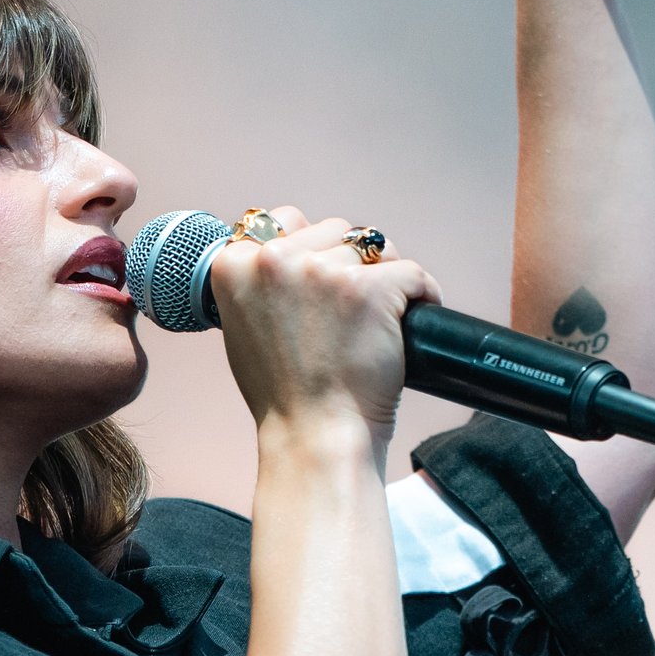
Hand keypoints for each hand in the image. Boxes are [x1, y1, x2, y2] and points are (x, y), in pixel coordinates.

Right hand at [206, 210, 440, 448]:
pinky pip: (411, 273)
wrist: (314, 436)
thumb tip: (291, 253)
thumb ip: (259, 284)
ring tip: (383, 316)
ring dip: (385, 275)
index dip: (309, 245)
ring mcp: (321, 271)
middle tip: (353, 308)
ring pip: (374, 245)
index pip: (282, 219)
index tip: (322, 274)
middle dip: (349, 260)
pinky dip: (421, 294)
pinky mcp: (369, 288)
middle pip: (333, 229)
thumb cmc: (283, 395)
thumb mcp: (244, 327)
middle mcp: (273, 259)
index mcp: (234, 265)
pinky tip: (414, 317)